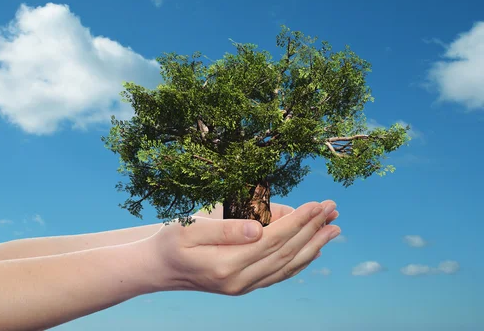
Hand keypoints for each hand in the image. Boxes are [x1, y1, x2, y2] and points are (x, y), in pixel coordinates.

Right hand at [147, 200, 339, 296]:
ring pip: (287, 266)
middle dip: (313, 230)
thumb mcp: (190, 228)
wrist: (158, 269)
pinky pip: (279, 274)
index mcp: (226, 265)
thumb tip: (260, 227)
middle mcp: (239, 281)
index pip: (273, 240)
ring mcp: (243, 287)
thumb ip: (226, 229)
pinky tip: (313, 251)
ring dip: (313, 246)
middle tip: (333, 210)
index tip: (317, 204)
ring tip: (333, 229)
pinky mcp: (244, 286)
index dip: (298, 222)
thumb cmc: (171, 242)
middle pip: (286, 253)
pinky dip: (299, 262)